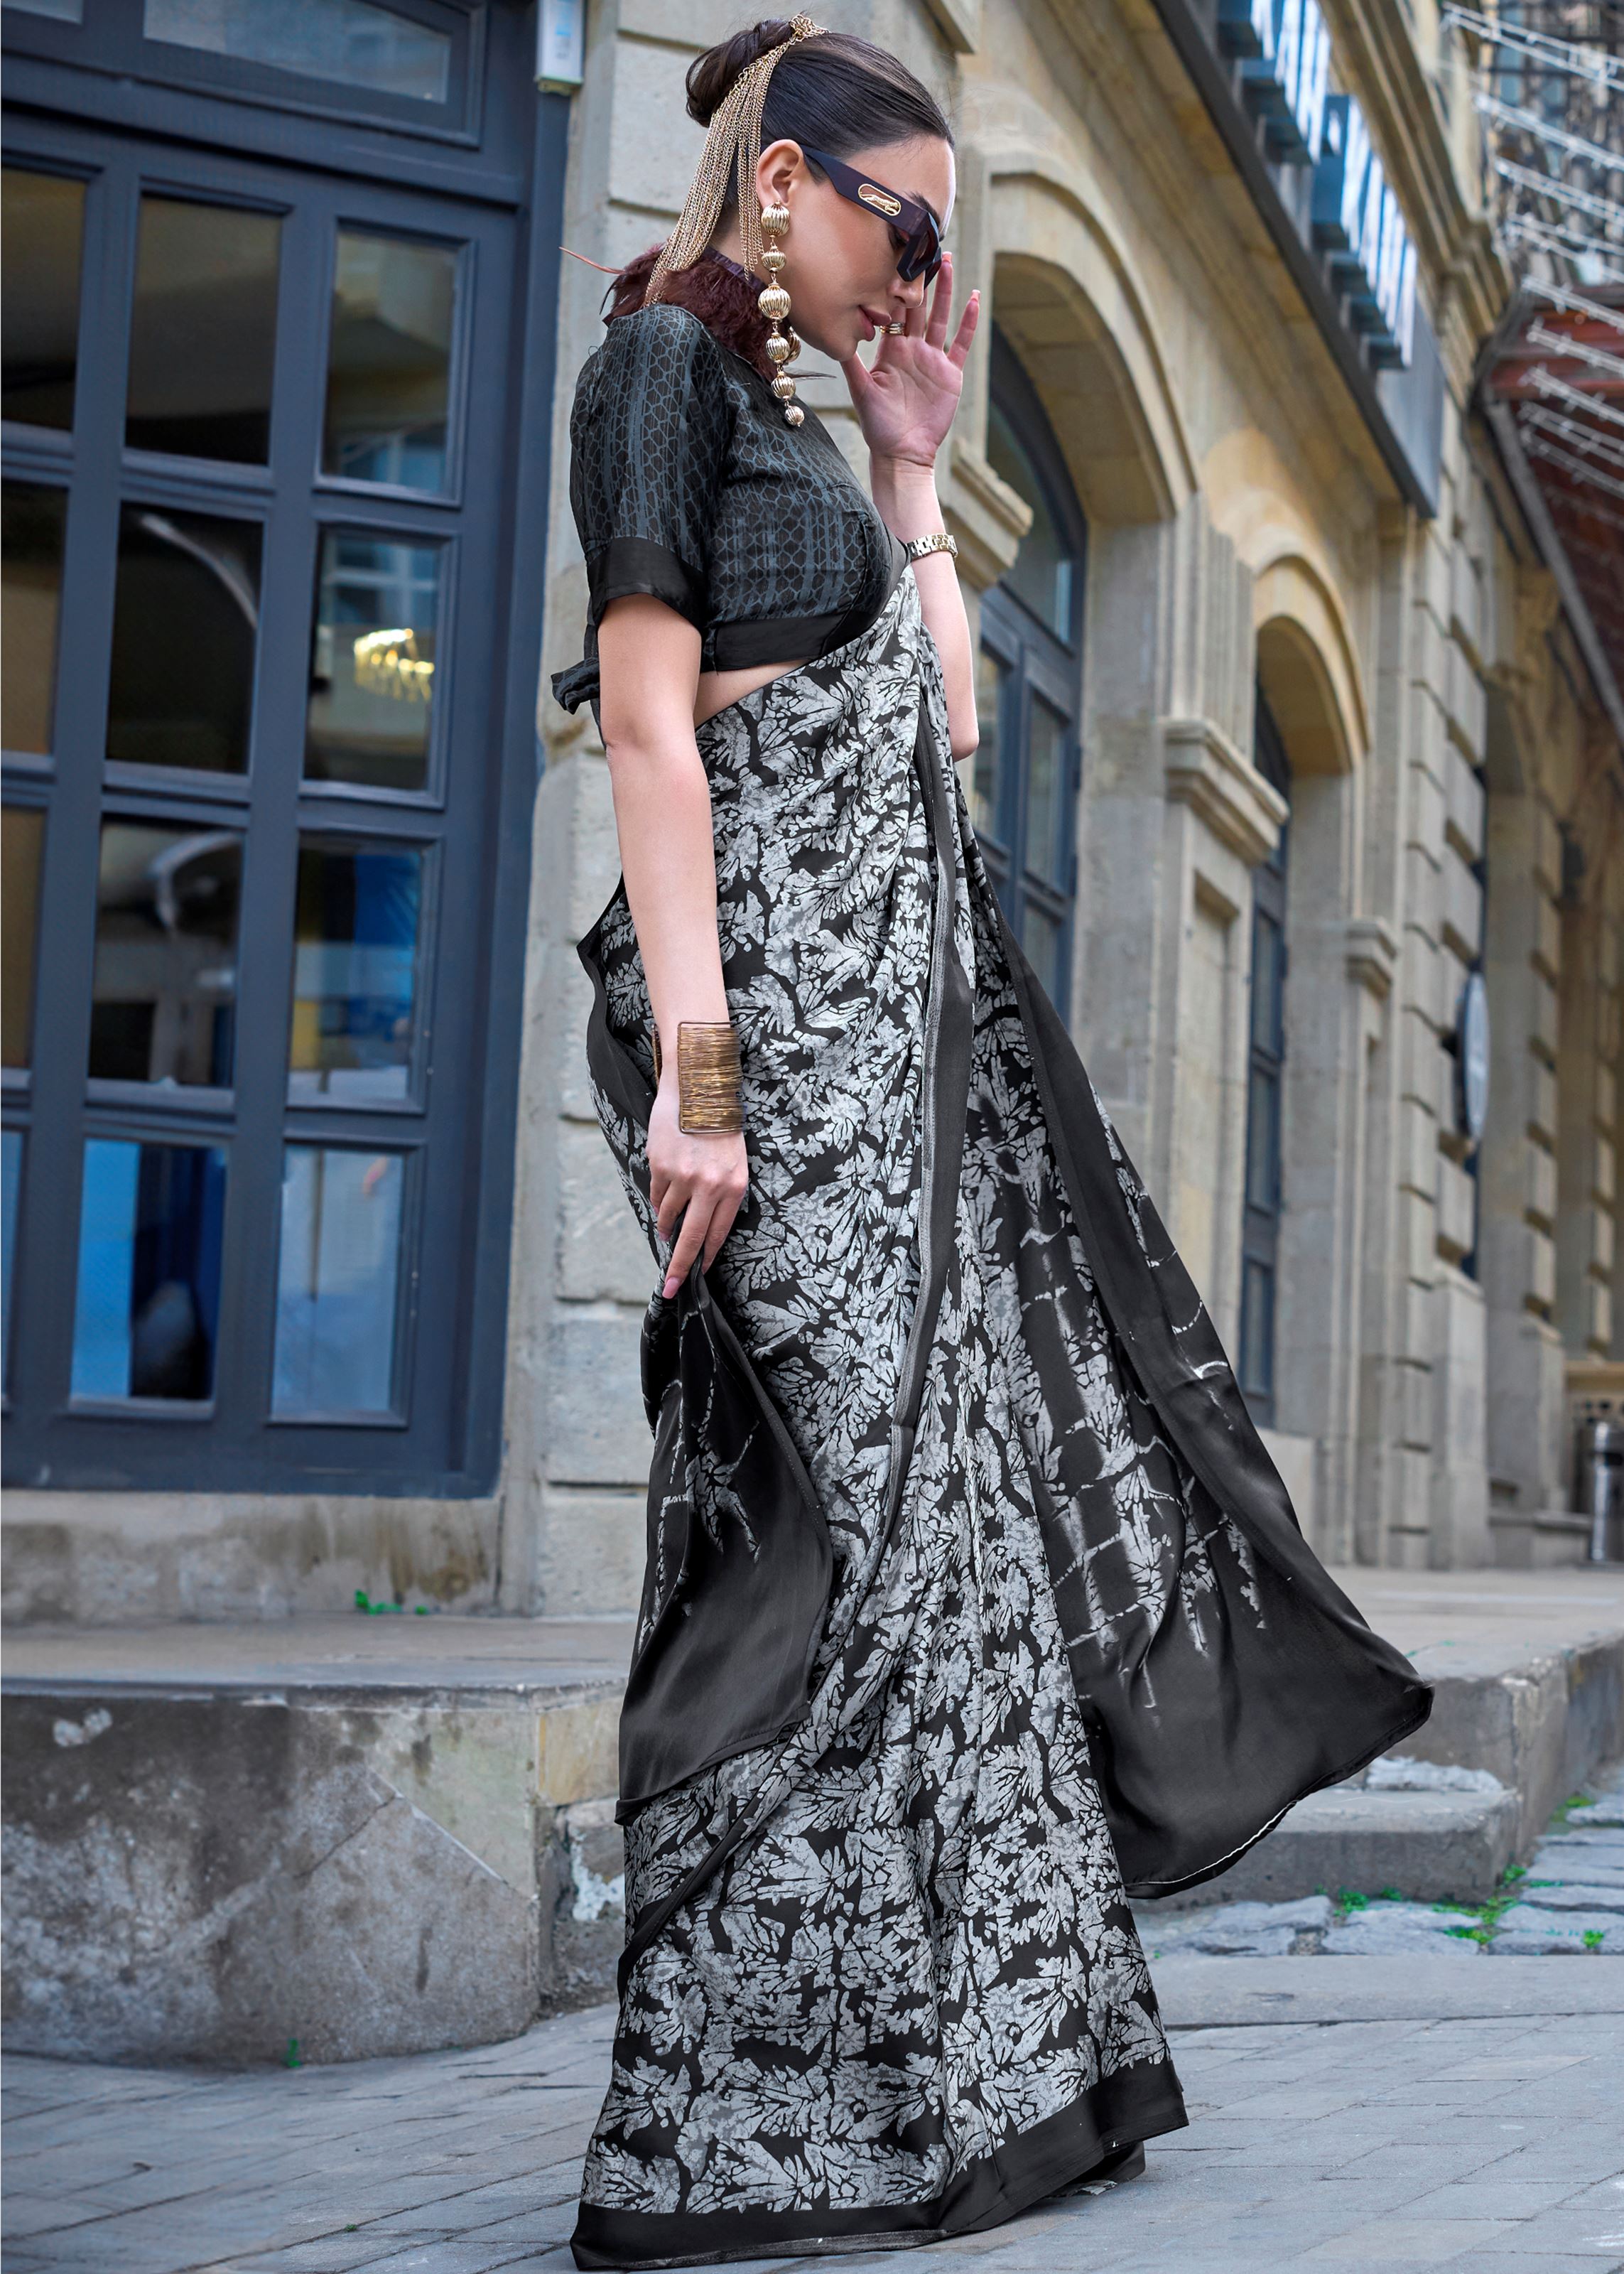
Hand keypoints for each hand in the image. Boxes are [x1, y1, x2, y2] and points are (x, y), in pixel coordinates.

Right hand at [648, 1086, 747, 1297]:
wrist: (701, 1089)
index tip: (698, 1274)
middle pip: (691, 1238)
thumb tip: (702, 1229)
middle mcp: (710, 1185)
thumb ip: (722, 1195)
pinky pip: (657, 1195)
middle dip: (680, 1268)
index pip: (717, 1233)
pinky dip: (658, 1201)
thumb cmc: (722, 1128)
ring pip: (669, 1216)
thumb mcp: (735, 1163)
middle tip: (671, 1287)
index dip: (705, 1257)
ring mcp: (683, 1176)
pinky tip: (664, 1197)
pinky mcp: (661, 1165)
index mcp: (734, 1187)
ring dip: (667, 1226)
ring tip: (667, 1229)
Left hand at [839, 253, 978, 470]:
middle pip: (918, 307)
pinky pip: (962, 343)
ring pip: (940, 317)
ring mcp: (933, 359)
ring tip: (947, 261)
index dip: (895, 287)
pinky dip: (969, 322)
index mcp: (890, 350)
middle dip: (921, 278)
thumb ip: (851, 361)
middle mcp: (912, 349)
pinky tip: (974, 298)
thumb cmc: (878, 425)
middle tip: (923, 245)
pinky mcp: (951, 373)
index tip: (895, 257)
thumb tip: (834, 333)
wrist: (902, 452)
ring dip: (944, 291)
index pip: (893, 311)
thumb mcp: (860, 390)